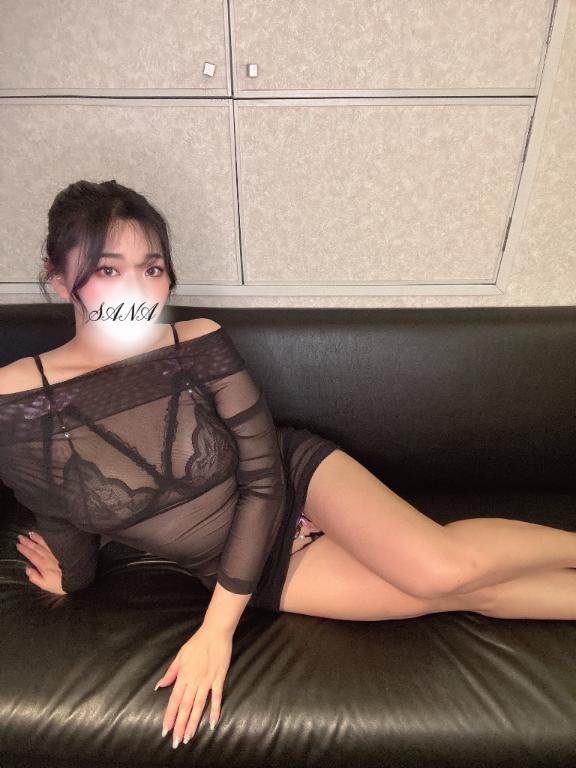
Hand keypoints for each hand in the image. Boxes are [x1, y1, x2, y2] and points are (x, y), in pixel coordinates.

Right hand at [15, 531, 65, 594]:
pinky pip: (53, 543)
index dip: (24, 549)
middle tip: (20, 536)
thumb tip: (27, 569)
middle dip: (27, 542)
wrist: (78, 578)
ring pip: (44, 543)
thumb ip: (35, 578)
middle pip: (36, 547)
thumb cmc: (61, 584)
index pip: (31, 555)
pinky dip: (47, 539)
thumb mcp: (45, 585)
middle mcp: (49, 557)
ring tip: (30, 533)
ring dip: (37, 538)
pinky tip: (44, 536)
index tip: (17, 544)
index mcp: (43, 565)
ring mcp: (56, 553)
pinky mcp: (62, 551)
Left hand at [154, 624, 231, 747]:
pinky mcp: (219, 678)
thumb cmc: (197, 643)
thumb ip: (171, 672)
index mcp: (183, 675)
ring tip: (189, 737)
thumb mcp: (180, 655)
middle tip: (177, 742)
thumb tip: (159, 686)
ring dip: (194, 722)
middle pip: (185, 707)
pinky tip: (213, 723)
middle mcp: (194, 680)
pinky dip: (215, 710)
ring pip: (199, 705)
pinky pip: (217, 697)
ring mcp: (207, 680)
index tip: (165, 730)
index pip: (174, 700)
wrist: (215, 632)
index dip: (170, 716)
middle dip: (180, 725)